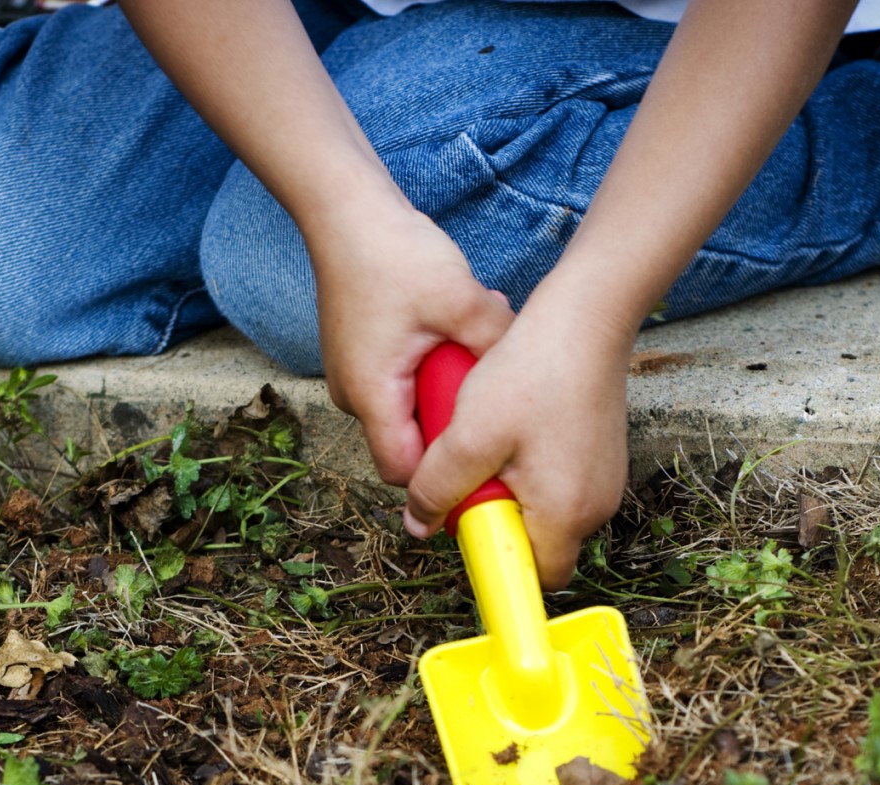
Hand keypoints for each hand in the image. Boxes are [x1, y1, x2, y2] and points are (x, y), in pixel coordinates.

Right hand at [306, 197, 514, 486]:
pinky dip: (430, 373)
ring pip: (409, 413)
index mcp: (372, 395)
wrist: (347, 212)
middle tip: (492, 403)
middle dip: (453, 430)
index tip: (491, 461)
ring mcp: (354, 378)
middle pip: (410, 446)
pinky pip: (401, 386)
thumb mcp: (461, 301)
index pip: (406, 473)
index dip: (447, 478)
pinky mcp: (362, 359)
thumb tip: (532, 372)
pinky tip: (455, 337)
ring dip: (445, 394)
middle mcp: (354, 396)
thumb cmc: (393, 254)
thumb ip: (497, 343)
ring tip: (473, 357)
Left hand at [402, 285, 634, 589]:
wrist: (587, 317)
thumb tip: (419, 524)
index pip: (532, 576)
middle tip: (472, 468)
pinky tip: (514, 422)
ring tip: (491, 438)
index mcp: (566, 514)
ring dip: (510, 486)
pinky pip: (559, 479)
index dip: (494, 557)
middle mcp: (597, 507)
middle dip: (497, 516)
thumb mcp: (469, 436)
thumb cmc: (532, 374)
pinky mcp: (602, 454)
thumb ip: (438, 488)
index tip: (466, 522)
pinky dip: (530, 465)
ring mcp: (604, 479)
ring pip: (545, 508)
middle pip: (537, 542)